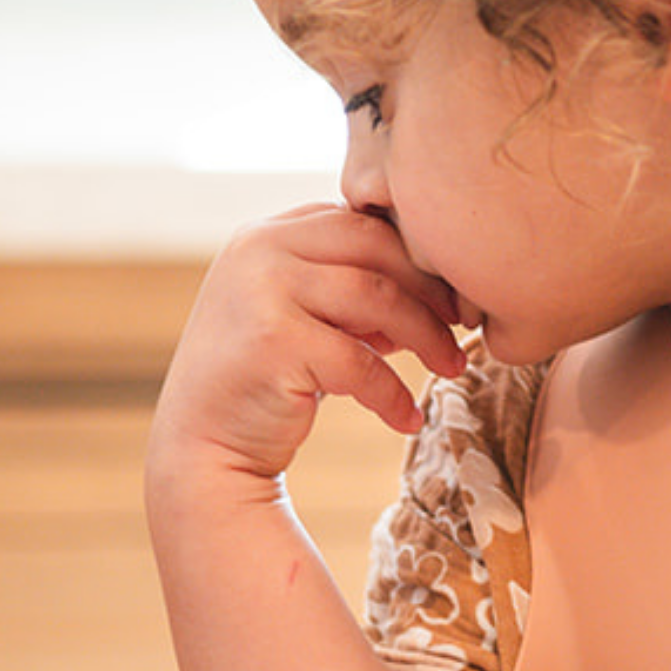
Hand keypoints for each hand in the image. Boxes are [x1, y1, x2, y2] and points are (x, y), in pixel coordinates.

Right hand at [151, 202, 471, 488]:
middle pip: (376, 245)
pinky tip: (409, 419)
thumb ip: (355, 288)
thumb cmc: (266, 381)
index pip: (362, 222)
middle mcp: (258, 249)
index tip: (456, 293)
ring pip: (376, 297)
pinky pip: (360, 363)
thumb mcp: (308, 317)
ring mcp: (260, 291)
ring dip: (427, 336)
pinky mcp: (272, 343)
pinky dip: (393, 394)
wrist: (203, 448)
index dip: (418, 254)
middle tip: (467, 323)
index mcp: (268, 233)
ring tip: (454, 366)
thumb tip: (441, 286)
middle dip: (432, 287)